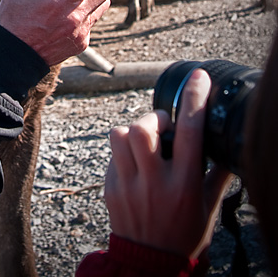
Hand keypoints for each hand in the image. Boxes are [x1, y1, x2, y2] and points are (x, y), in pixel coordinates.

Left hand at [104, 69, 232, 259]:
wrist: (149, 266)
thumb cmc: (184, 234)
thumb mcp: (207, 206)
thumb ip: (216, 174)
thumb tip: (226, 147)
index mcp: (184, 184)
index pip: (190, 131)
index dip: (195, 98)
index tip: (199, 78)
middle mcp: (154, 182)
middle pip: (143, 128)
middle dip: (154, 118)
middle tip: (164, 126)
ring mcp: (128, 185)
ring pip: (119, 135)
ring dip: (133, 131)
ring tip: (146, 141)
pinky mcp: (109, 187)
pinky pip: (112, 154)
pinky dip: (123, 152)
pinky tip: (136, 164)